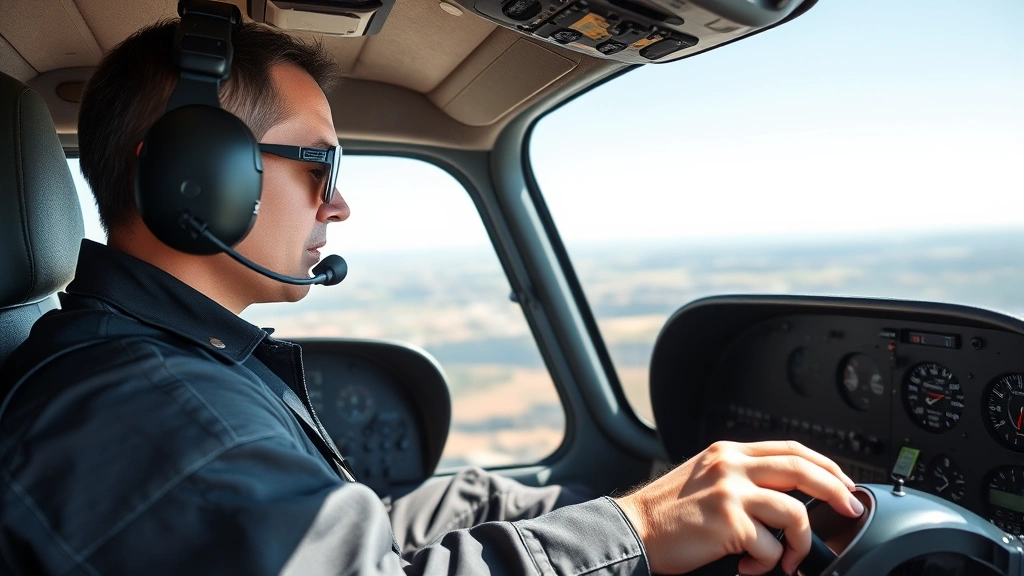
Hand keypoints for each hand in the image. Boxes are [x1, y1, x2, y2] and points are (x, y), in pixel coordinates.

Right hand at [614, 440, 863, 574]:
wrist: (633, 530)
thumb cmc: (667, 513)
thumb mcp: (704, 478)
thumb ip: (739, 477)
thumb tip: (786, 495)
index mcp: (727, 453)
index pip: (790, 448)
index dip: (825, 465)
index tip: (844, 483)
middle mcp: (731, 466)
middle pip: (802, 469)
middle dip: (837, 490)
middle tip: (850, 510)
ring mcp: (731, 493)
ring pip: (795, 513)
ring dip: (801, 544)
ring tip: (785, 561)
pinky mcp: (728, 523)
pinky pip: (770, 547)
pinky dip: (766, 564)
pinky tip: (748, 567)